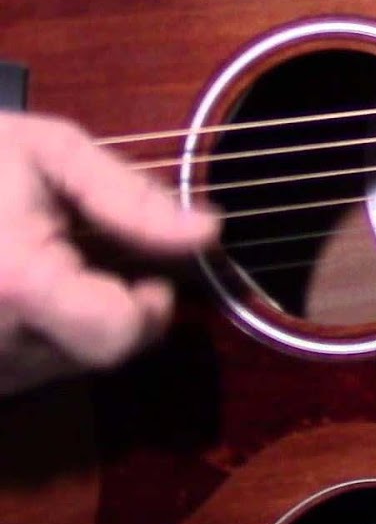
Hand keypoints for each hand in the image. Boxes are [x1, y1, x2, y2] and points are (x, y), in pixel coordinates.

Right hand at [0, 113, 217, 395]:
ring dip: (70, 324)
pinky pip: (17, 371)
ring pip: (58, 368)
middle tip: (85, 257)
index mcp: (15, 283)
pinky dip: (29, 337)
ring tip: (32, 264)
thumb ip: (129, 198)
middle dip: (113, 309)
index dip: (150, 308)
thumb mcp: (47, 151)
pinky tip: (6, 289)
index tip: (146, 274)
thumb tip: (208, 233)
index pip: (120, 337)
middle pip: (96, 355)